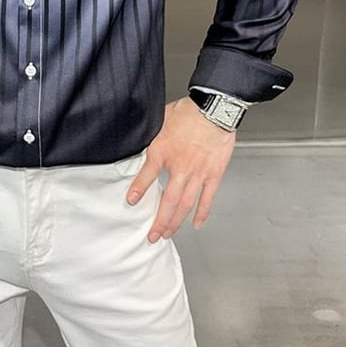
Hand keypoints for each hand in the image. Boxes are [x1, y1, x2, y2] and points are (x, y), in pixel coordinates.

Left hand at [127, 96, 235, 241]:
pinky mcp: (213, 175)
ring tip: (168, 234)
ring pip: (185, 205)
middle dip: (158, 222)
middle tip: (152, 236)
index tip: (130, 201)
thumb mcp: (161, 120)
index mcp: (163, 152)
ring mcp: (197, 174)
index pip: (146, 176)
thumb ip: (152, 134)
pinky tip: (196, 223)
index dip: (137, 190)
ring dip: (175, 222)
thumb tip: (141, 136)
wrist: (215, 110)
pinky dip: (202, 213)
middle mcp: (179, 168)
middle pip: (167, 202)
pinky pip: (207, 198)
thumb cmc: (189, 112)